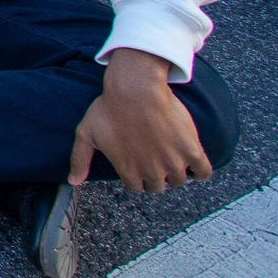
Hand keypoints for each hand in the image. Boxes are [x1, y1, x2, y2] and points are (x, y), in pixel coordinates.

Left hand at [69, 48, 213, 192]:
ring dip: (177, 171)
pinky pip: (203, 172)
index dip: (137, 175)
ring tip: (171, 155)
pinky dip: (201, 170)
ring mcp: (173, 163)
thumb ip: (80, 159)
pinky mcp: (191, 151)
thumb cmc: (109, 108)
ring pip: (180, 180)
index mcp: (129, 171)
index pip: (137, 187)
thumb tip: (73, 182)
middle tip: (155, 156)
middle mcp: (152, 172)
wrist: (136, 89)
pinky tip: (194, 159)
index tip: (139, 162)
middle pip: (159, 186)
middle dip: (157, 175)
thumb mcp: (86, 134)